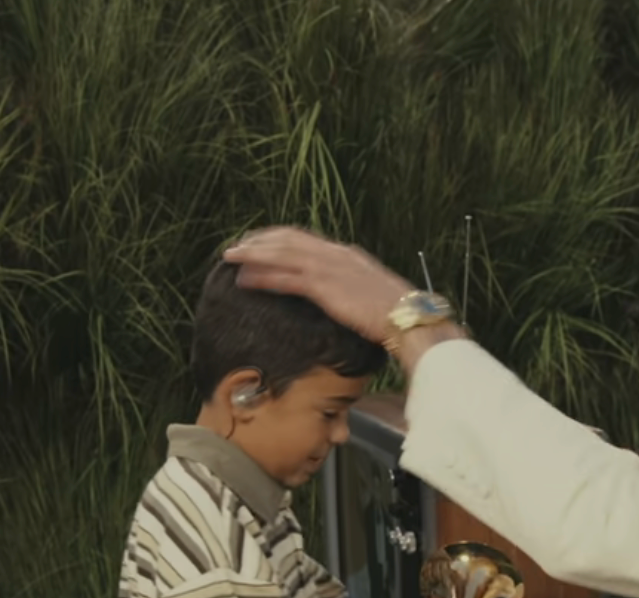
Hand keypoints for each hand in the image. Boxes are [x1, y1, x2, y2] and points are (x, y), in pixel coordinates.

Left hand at [223, 228, 417, 342]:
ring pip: (282, 254)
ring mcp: (330, 269)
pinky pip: (286, 278)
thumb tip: (334, 293)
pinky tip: (244, 279)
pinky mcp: (325, 287)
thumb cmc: (392, 313)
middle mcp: (335, 255)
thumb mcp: (366, 292)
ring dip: (253, 254)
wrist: (408, 317)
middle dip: (259, 241)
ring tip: (230, 257)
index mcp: (345, 254)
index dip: (276, 238)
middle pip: (288, 240)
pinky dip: (262, 277)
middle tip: (235, 246)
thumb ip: (347, 287)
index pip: (303, 238)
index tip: (257, 241)